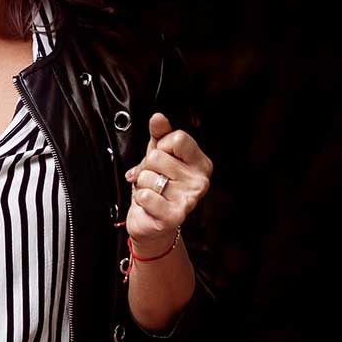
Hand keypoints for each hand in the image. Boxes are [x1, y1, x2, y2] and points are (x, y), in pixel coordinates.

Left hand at [124, 113, 211, 256]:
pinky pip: (145, 195)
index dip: (162, 146)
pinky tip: (149, 203)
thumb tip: (158, 118)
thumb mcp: (160, 155)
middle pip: (158, 156)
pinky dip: (140, 198)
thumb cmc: (159, 187)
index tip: (164, 158)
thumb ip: (160, 134)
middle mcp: (199, 181)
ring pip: (148, 176)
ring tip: (152, 191)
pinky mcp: (174, 216)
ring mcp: (189, 200)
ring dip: (142, 184)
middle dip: (147, 167)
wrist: (153, 223)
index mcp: (201, 163)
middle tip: (154, 178)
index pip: (177, 138)